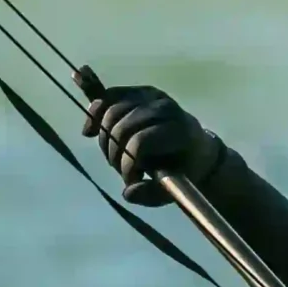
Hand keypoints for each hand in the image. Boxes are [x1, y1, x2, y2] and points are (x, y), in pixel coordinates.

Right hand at [76, 69, 224, 206]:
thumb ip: (151, 195)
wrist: (198, 147)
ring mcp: (153, 96)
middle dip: (114, 153)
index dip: (127, 164)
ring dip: (104, 139)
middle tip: (119, 168)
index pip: (140, 143)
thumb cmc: (184, 170)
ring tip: (113, 154)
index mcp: (179, 132)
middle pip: (122, 128)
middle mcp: (166, 109)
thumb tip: (127, 192)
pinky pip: (108, 97)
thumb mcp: (174, 188)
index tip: (130, 180)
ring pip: (111, 112)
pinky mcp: (140, 91)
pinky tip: (89, 130)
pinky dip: (95, 113)